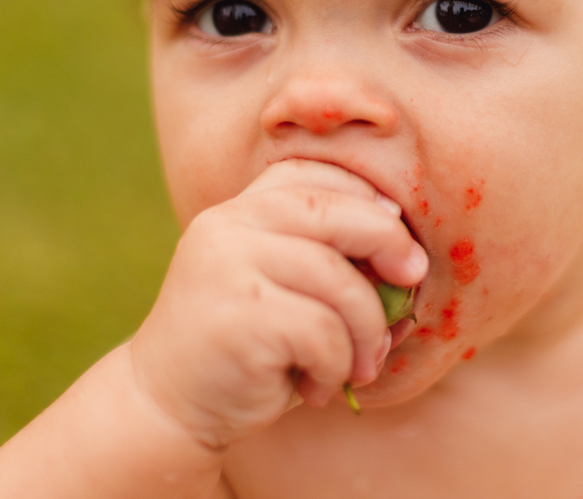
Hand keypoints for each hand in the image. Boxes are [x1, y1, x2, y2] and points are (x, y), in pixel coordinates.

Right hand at [128, 159, 427, 449]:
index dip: (367, 197)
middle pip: (334, 211)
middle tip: (413, 281)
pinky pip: (323, 331)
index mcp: (240, 210)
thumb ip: (332, 261)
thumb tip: (411, 255)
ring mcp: (227, 266)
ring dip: (367, 331)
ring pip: (339, 280)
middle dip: (389, 242)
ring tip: (360, 367)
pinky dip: (337, 366)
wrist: (170, 407)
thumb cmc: (249, 348)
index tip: (396, 235)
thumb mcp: (287, 291)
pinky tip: (319, 388)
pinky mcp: (238, 316)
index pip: (314, 175)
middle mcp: (228, 226)